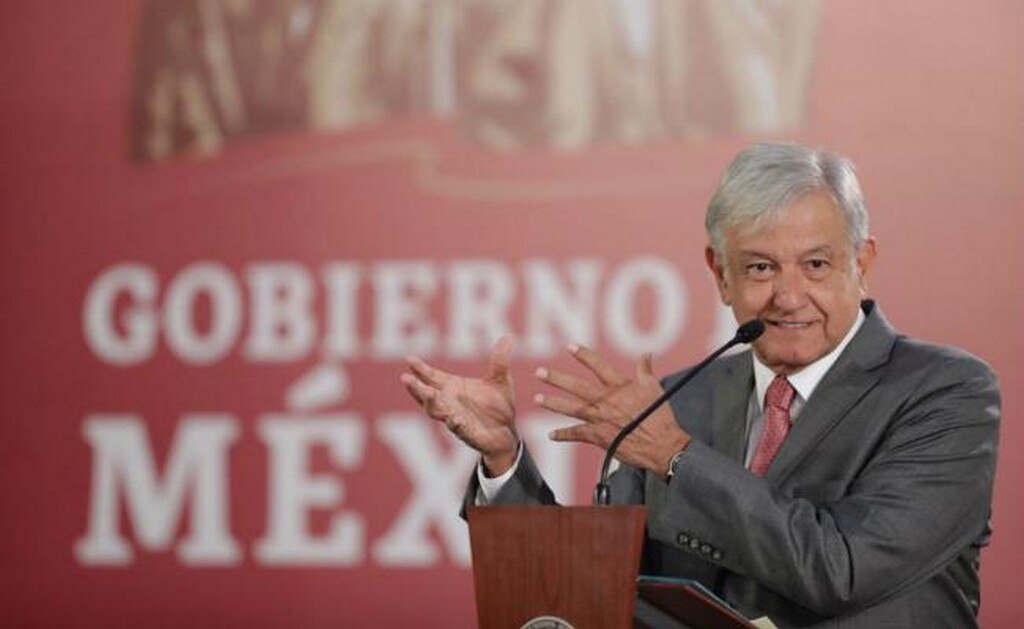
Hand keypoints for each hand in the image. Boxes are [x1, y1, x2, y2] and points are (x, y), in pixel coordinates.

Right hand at [400, 336, 519, 474]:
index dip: (420, 369)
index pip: (432, 377)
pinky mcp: (465, 432)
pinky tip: (455, 419)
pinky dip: (455, 423)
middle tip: (406, 378)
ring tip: (428, 393)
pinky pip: (457, 428)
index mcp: (453, 387)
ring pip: (436, 411)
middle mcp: (449, 402)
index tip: (409, 359)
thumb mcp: (499, 380)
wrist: (507, 431)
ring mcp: (454, 417)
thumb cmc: (498, 405)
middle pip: (427, 394)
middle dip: (416, 387)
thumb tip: (508, 337)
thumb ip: (499, 361)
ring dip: (430, 403)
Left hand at [535, 344, 689, 475]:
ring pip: (571, 408)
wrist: (662, 445)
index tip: (569, 346)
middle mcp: (606, 400)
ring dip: (553, 404)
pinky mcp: (599, 437)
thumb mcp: (653, 388)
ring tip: (537, 399)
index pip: (598, 365)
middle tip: (539, 372)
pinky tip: (551, 434)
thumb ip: (645, 370)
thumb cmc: (660, 416)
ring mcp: (600, 419)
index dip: (583, 355)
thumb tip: (646, 354)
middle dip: (556, 379)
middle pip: (576, 386)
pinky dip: (563, 435)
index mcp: (619, 386)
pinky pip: (577, 435)